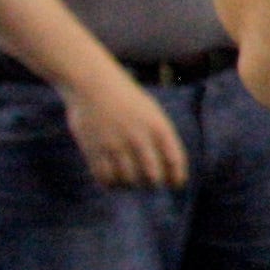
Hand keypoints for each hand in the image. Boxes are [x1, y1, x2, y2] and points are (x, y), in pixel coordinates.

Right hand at [65, 68, 190, 191]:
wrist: (93, 84)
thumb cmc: (128, 101)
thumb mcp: (152, 115)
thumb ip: (162, 140)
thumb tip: (169, 172)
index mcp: (158, 127)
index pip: (174, 162)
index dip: (176, 178)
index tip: (175, 184)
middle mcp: (138, 137)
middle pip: (152, 177)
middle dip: (153, 184)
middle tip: (149, 182)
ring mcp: (115, 144)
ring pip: (128, 180)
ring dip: (131, 185)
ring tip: (130, 181)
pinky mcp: (94, 149)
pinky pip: (106, 177)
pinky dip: (111, 183)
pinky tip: (113, 179)